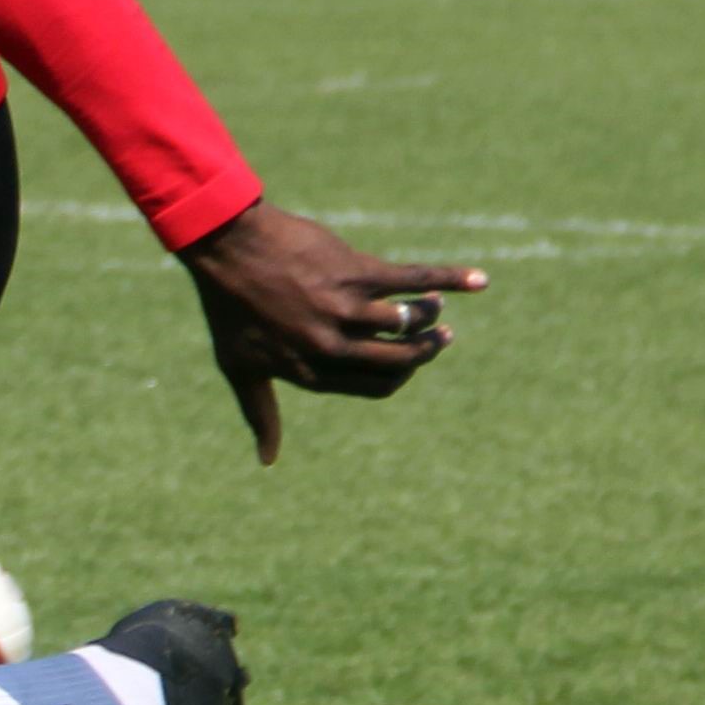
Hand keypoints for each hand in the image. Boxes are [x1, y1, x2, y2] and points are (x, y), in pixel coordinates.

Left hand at [178, 201, 486, 464]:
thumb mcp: (238, 366)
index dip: (400, 375)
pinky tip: (479, 282)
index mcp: (311, 371)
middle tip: (438, 337)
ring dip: (430, 315)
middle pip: (401, 359)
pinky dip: (451, 279)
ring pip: (411, 321)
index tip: (409, 360)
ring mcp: (345, 309)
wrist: (225, 245)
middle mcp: (332, 345)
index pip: (377, 387)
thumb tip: (267, 460)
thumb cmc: (229, 306)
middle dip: (425, 350)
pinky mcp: (357, 271)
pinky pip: (416, 278)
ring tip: (431, 304)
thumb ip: (260, 412)